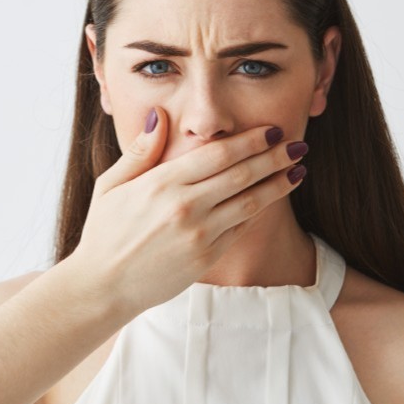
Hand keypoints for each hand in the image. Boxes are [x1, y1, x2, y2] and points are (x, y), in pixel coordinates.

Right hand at [72, 107, 306, 318]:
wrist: (104, 287)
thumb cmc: (103, 233)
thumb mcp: (110, 185)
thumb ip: (140, 151)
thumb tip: (161, 116)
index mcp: (162, 183)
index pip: (218, 154)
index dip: (250, 141)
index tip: (272, 130)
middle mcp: (186, 207)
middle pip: (242, 175)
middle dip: (275, 157)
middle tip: (299, 145)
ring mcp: (199, 235)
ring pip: (250, 203)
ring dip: (278, 185)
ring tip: (299, 170)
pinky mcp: (206, 258)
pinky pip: (240, 229)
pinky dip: (259, 211)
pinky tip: (272, 198)